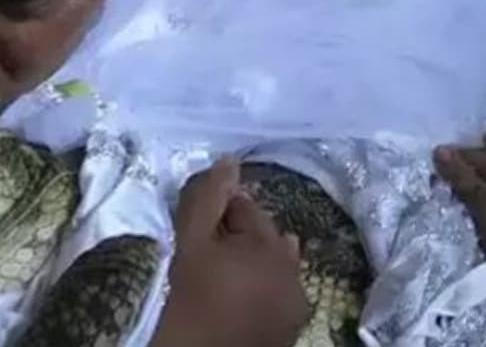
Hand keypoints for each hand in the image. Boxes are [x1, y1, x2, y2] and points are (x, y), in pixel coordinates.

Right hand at [151, 158, 308, 346]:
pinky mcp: (293, 323)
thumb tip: (229, 161)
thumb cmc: (188, 299)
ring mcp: (296, 298)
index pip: (243, 206)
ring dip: (254, 261)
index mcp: (269, 243)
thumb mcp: (189, 244)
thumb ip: (208, 199)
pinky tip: (241, 299)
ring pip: (274, 261)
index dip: (215, 215)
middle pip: (262, 232)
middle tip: (207, 259)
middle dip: (238, 236)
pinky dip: (264, 287)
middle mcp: (293, 267)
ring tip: (224, 278)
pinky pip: (280, 290)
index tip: (195, 234)